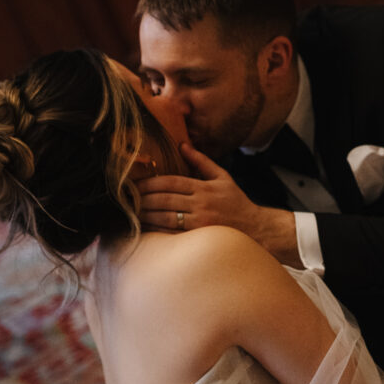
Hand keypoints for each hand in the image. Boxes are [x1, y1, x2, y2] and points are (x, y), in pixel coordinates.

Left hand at [137, 144, 302, 266]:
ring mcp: (200, 223)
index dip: (150, 183)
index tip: (135, 184)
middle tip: (126, 198)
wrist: (256, 228)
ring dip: (145, 214)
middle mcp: (201, 204)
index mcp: (204, 188)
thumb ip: (202, 161)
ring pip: (165, 217)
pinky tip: (145, 227)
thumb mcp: (222, 177)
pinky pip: (173, 234)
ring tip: (131, 212)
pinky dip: (157, 230)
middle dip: (143, 198)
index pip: (171, 182)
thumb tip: (182, 145)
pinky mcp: (199, 238)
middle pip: (165, 199)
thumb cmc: (236, 202)